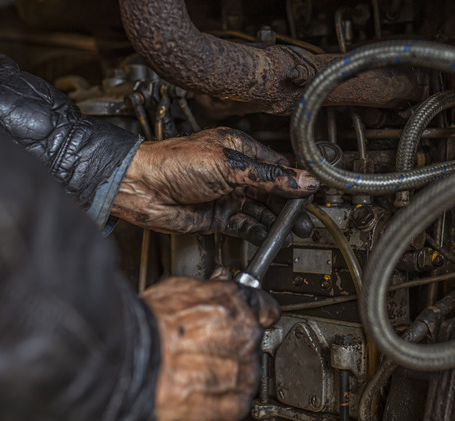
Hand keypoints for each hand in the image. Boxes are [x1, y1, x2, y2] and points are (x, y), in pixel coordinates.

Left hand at [111, 128, 318, 243]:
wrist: (140, 188)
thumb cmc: (174, 163)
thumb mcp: (229, 166)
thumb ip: (268, 176)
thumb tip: (301, 180)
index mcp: (239, 149)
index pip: (277, 165)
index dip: (296, 180)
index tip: (313, 192)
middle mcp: (234, 172)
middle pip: (272, 190)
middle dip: (290, 205)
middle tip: (307, 219)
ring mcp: (226, 195)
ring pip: (260, 209)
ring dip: (276, 221)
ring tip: (294, 231)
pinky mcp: (217, 216)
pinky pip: (244, 225)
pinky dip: (258, 231)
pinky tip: (270, 236)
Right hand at [140, 270, 278, 420]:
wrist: (127, 362)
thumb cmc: (144, 327)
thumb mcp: (176, 289)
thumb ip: (207, 291)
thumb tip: (216, 287)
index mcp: (233, 302)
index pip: (265, 307)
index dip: (256, 314)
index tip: (251, 318)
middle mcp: (244, 334)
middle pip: (252, 343)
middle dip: (233, 347)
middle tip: (202, 351)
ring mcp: (242, 369)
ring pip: (247, 374)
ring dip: (227, 376)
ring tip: (194, 374)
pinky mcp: (233, 402)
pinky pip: (238, 402)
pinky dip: (222, 402)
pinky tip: (199, 393)